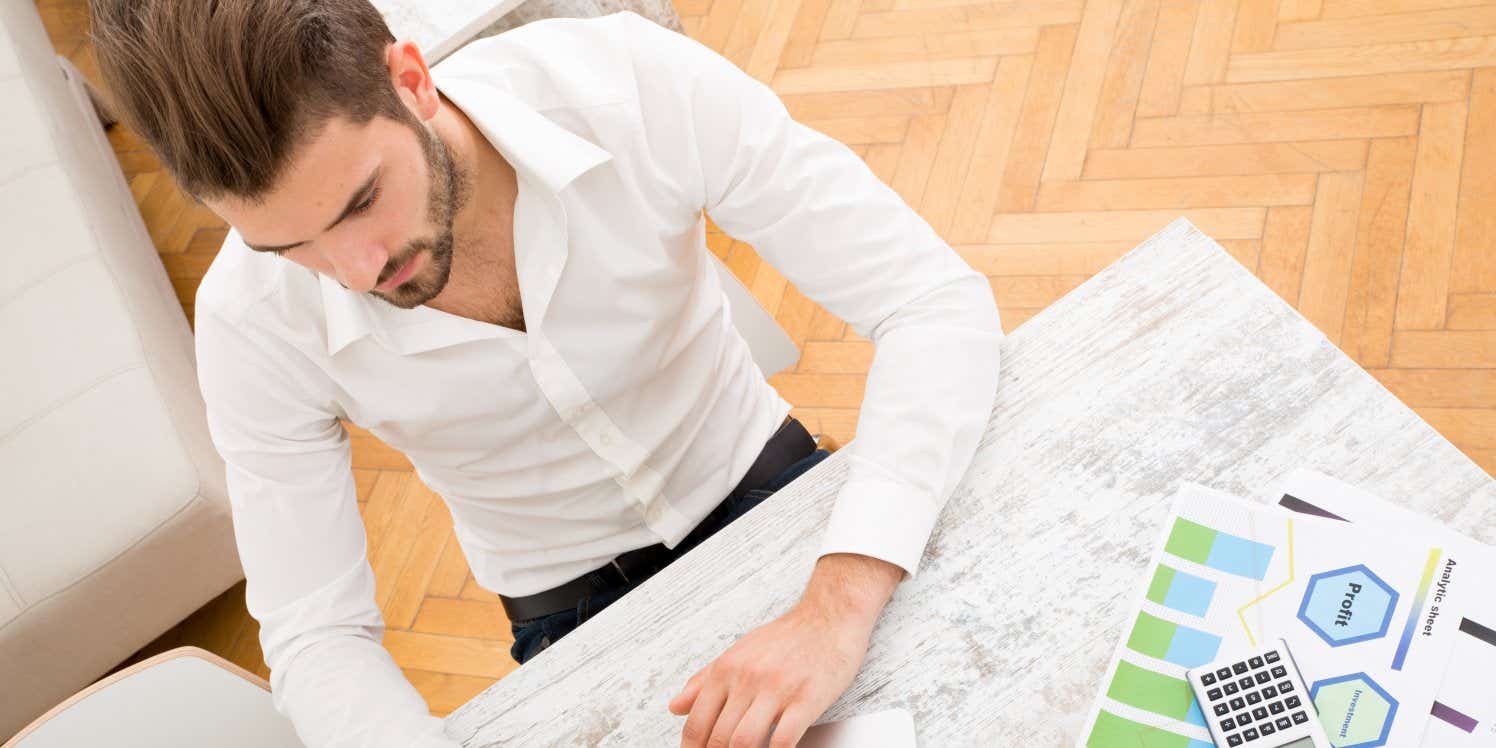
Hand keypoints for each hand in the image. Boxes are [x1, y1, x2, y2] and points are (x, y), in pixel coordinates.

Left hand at [667, 554, 902, 746]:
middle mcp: (748, 679)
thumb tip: (676, 706)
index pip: (698, 722)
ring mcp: (778, 689)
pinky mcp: (807, 699)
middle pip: (718, 737)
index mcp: (727, 669)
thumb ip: (704, 680)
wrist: (829, 617)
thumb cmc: (786, 637)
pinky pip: (783, 739)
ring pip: (745, 741)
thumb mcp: (738, 652)